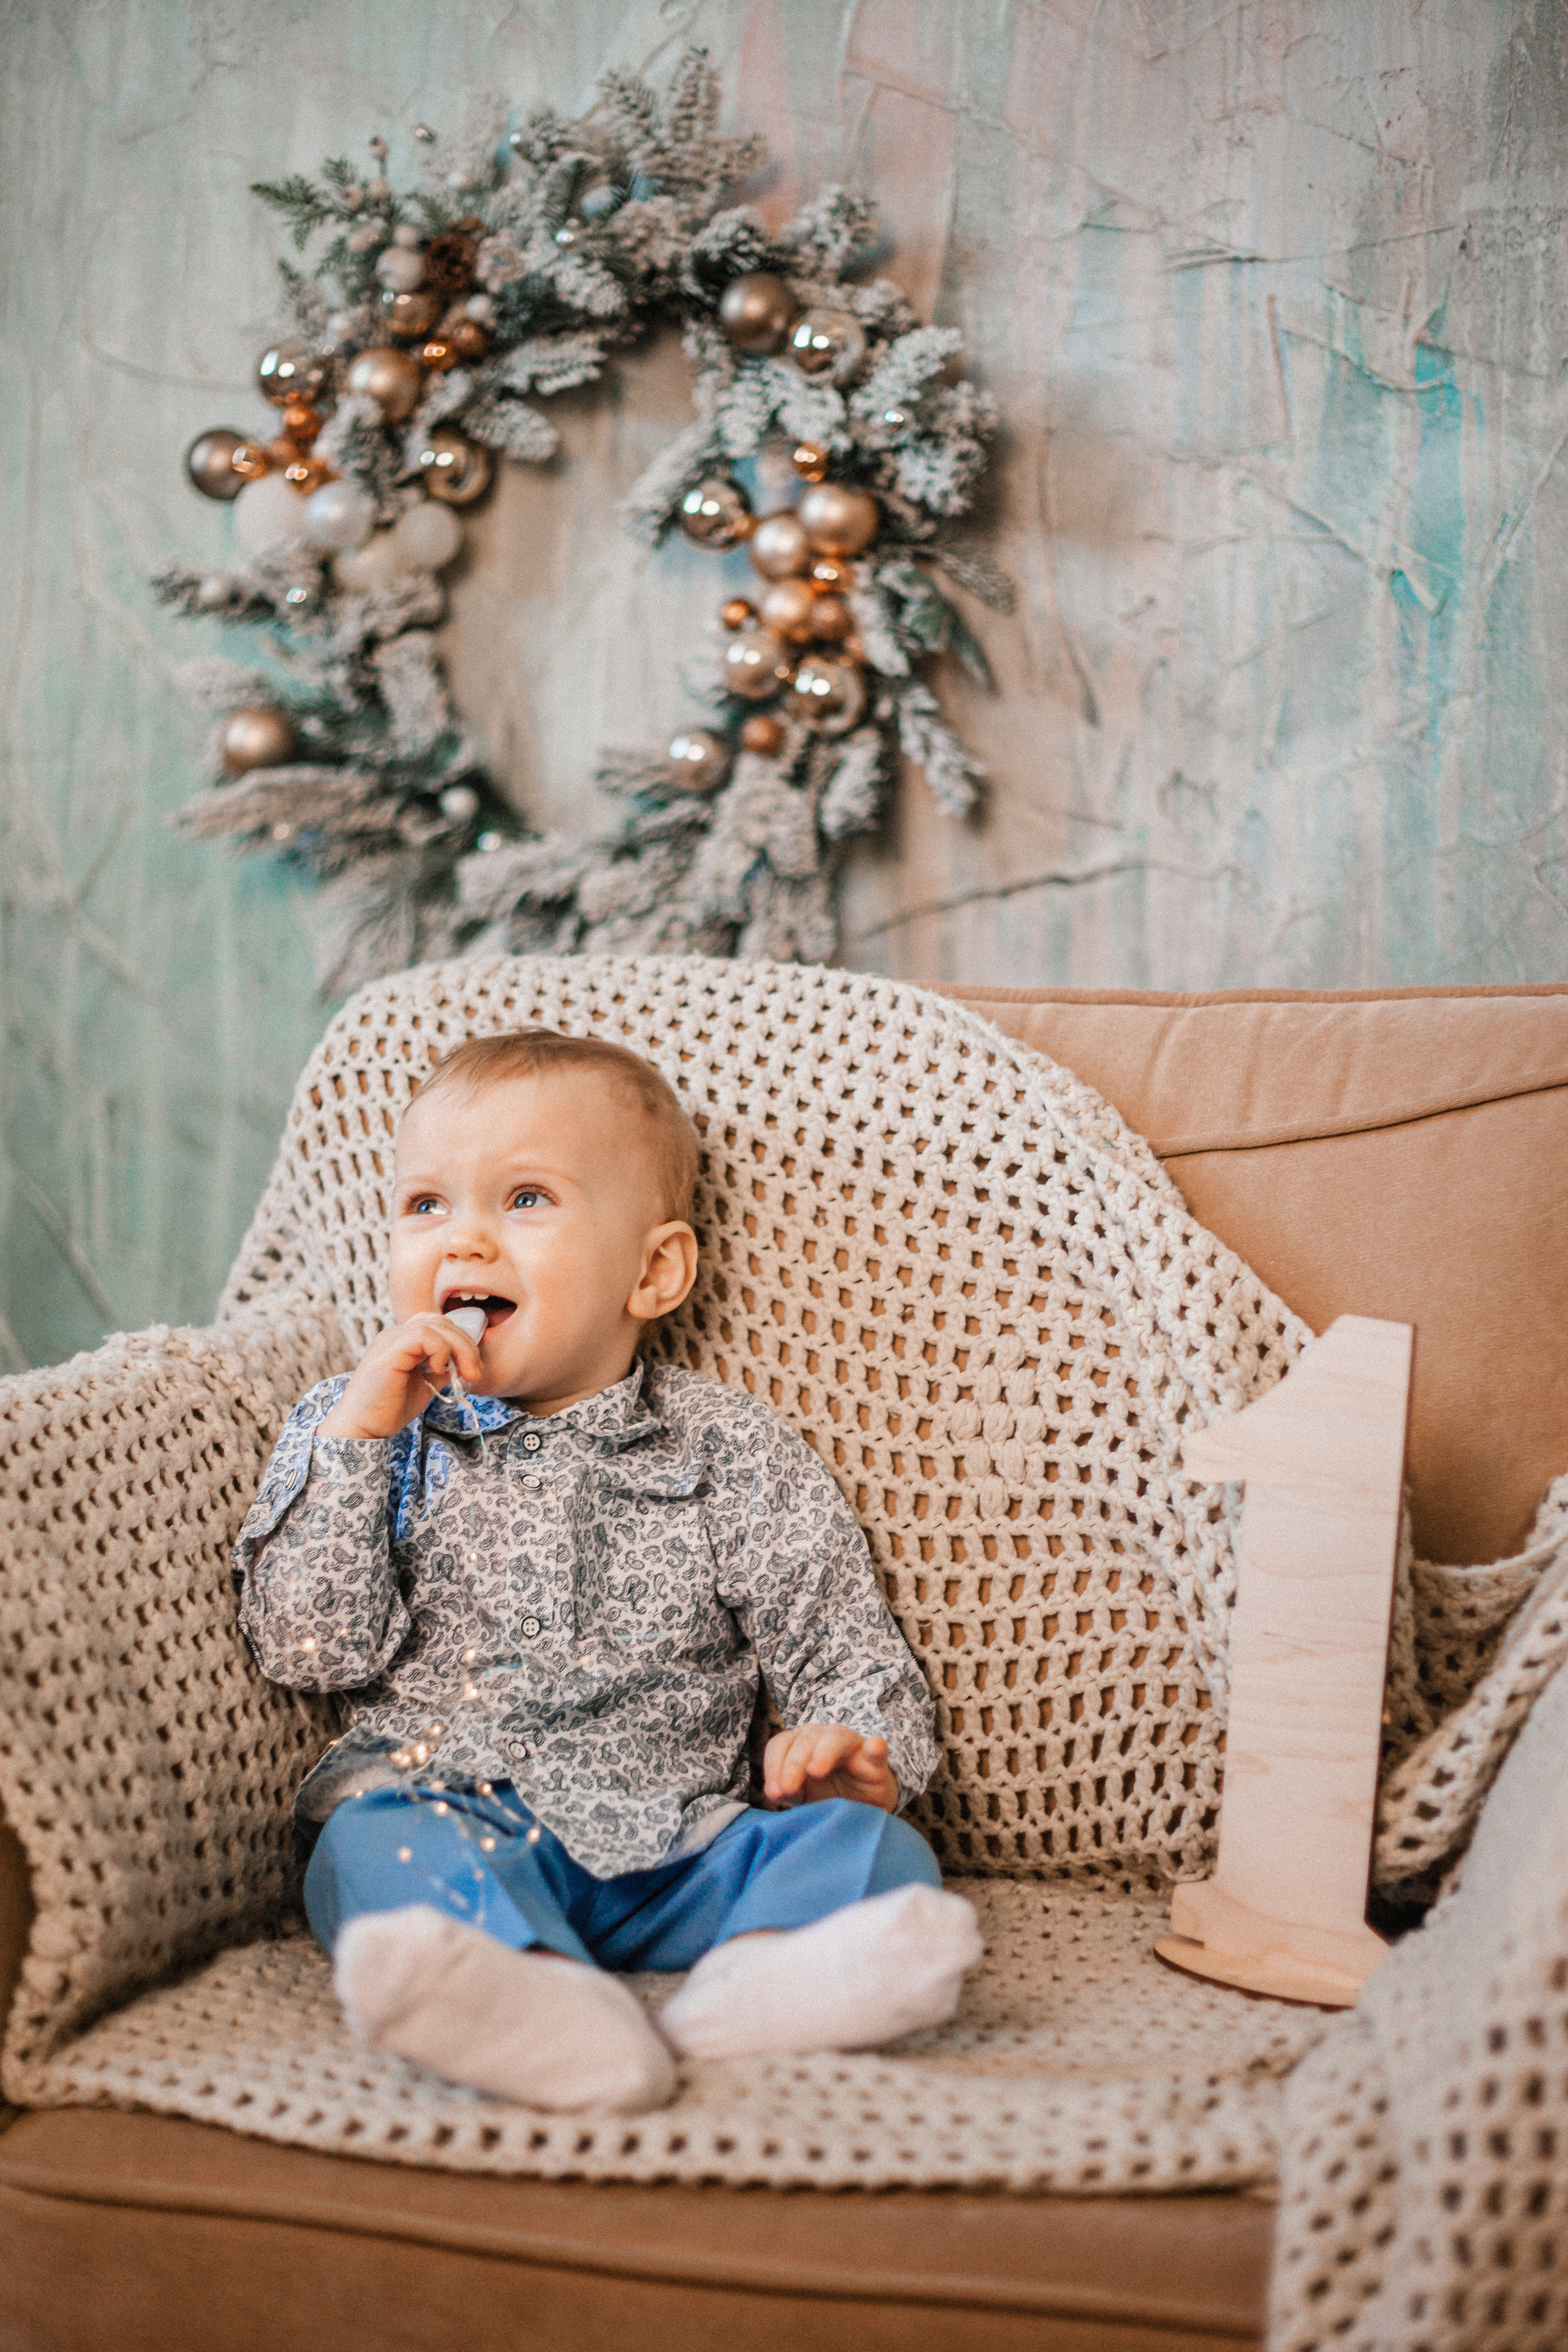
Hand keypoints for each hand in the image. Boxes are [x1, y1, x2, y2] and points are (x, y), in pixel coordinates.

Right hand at [318, 1313, 483, 1441]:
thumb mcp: (425, 1385)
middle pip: (442, 1322)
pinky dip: (440, 1350)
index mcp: (403, 1341)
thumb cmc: (389, 1409)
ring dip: (460, 1348)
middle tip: (475, 1373)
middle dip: (467, 1346)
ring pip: (437, 1325)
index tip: (472, 1369)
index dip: (461, 1341)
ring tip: (464, 1374)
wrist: (362, 1427)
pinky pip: (423, 1335)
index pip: (439, 1325)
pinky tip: (440, 1371)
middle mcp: (396, 1335)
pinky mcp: (389, 1352)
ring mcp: (391, 1340)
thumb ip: (442, 1370)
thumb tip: (465, 1364)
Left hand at [763, 1724, 898, 1812]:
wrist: (865, 1804)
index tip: (773, 1792)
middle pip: (804, 1740)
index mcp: (801, 1744)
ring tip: (816, 1770)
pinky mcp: (875, 1759)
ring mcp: (851, 1745)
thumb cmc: (829, 1793)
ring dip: (824, 1752)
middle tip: (788, 1788)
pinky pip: (876, 1748)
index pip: (781, 1744)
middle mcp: (824, 1738)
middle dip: (793, 1763)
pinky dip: (875, 1746)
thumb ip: (789, 1790)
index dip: (772, 1765)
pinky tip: (874, 1747)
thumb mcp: (805, 1794)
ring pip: (835, 1738)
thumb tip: (773, 1791)